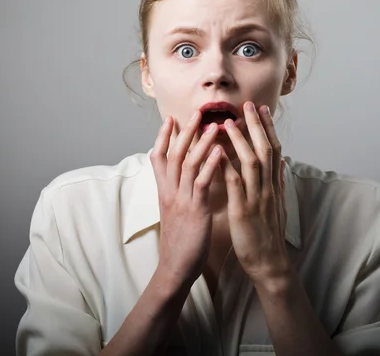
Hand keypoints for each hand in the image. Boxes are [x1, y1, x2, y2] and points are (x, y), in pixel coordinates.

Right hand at [150, 110, 221, 289]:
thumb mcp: (173, 211)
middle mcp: (170, 191)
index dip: (163, 137)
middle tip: (195, 111)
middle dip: (184, 131)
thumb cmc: (179, 240)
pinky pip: (201, 183)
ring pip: (188, 164)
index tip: (170, 118)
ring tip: (212, 125)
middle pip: (174, 154)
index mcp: (165, 191)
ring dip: (200, 142)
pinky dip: (210, 165)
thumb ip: (176, 192)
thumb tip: (180, 177)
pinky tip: (220, 152)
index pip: (160, 157)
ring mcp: (181, 199)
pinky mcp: (195, 210)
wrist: (175, 268)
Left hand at [220, 101, 290, 285]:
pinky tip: (217, 154)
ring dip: (241, 141)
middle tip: (249, 105)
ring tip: (229, 122)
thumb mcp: (278, 205)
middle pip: (266, 150)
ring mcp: (257, 198)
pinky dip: (227, 167)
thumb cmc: (269, 234)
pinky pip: (235, 185)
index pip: (275, 150)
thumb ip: (278, 182)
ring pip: (252, 163)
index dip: (268, 129)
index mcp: (275, 185)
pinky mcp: (244, 210)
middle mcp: (268, 187)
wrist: (270, 262)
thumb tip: (281, 163)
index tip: (263, 110)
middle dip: (257, 126)